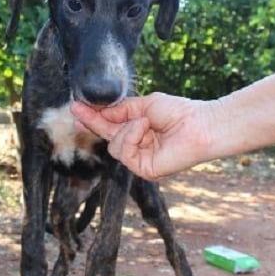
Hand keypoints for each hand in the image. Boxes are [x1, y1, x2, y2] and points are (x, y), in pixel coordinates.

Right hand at [71, 93, 204, 180]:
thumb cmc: (178, 112)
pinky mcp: (144, 170)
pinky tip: (144, 128)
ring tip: (144, 121)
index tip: (76, 107)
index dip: (93, 117)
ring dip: (126, 129)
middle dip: (93, 122)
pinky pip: (124, 152)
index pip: (111, 125)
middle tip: (76, 110)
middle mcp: (138, 146)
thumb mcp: (144, 105)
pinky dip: (132, 136)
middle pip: (107, 136)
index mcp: (138, 130)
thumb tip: (98, 111)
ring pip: (113, 145)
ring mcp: (140, 159)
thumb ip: (120, 110)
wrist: (198, 125)